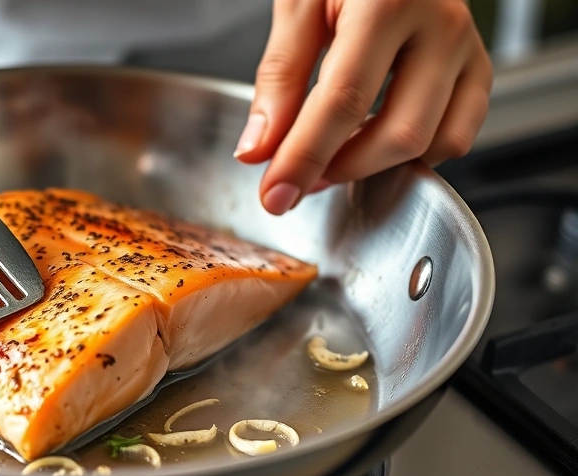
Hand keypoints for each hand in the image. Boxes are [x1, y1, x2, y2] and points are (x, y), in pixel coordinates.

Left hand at [234, 0, 492, 214]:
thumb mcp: (298, 3)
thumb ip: (278, 77)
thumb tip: (259, 149)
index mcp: (390, 2)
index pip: (343, 104)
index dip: (304, 158)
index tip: (275, 194)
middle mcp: (441, 26)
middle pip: (397, 134)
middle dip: (340, 170)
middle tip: (296, 179)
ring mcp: (467, 48)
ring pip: (434, 142)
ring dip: (376, 167)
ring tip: (329, 158)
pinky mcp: (478, 66)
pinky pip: (458, 133)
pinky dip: (415, 155)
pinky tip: (371, 144)